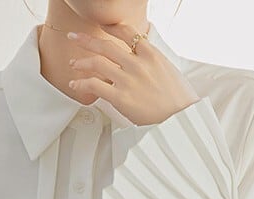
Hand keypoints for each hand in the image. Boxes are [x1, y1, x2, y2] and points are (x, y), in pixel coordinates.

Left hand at [67, 22, 199, 124]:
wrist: (179, 117)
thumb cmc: (176, 98)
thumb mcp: (168, 69)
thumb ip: (151, 60)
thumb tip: (142, 55)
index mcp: (150, 54)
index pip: (127, 32)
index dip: (111, 27)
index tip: (101, 26)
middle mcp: (137, 64)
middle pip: (106, 45)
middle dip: (86, 40)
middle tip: (74, 38)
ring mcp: (128, 80)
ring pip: (97, 63)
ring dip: (81, 62)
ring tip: (74, 64)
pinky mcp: (120, 97)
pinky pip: (94, 86)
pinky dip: (81, 83)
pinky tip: (75, 84)